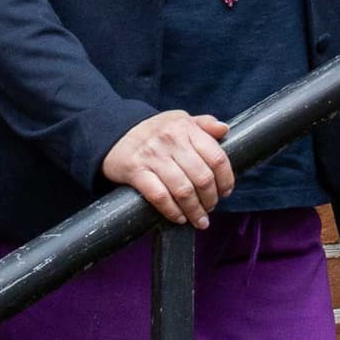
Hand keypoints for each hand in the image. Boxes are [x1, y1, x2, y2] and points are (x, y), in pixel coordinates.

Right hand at [103, 108, 234, 225]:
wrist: (113, 132)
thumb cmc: (153, 130)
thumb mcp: (179, 120)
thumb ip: (204, 124)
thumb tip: (225, 129)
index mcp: (186, 128)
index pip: (217, 157)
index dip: (226, 179)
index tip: (226, 191)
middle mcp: (171, 141)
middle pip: (202, 177)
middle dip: (211, 199)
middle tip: (211, 207)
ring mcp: (152, 156)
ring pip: (183, 190)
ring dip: (194, 210)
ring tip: (199, 219)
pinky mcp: (135, 171)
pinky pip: (159, 196)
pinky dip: (172, 211)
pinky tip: (179, 218)